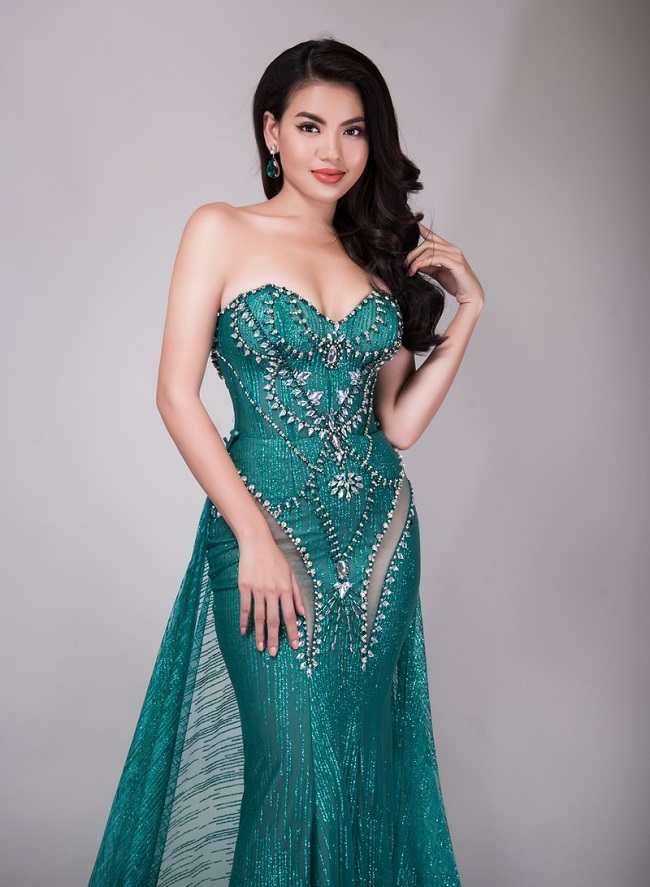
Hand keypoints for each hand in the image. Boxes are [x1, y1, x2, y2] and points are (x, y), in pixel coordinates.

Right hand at [237, 531, 305, 656]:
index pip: (290, 615)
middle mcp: (273, 591)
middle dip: (274, 638)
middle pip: (274, 619)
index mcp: (286, 588)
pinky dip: (244, 620)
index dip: (292, 631)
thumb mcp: (291, 573)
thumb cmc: (275, 557)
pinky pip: (245, 607)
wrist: (257, 542)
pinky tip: (244, 631)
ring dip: (260, 634)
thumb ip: (298, 593)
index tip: (294, 645)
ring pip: (259, 617)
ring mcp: (258, 589)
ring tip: (260, 648)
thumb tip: (302, 612)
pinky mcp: (245, 586)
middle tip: (274, 653)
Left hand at [404, 222, 483, 310]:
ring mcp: (456, 255)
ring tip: (410, 270)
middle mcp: (452, 249)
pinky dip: (425, 261)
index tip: (410, 226)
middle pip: (428, 243)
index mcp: (448, 249)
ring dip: (417, 259)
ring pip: (431, 250)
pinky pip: (438, 258)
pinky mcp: (457, 264)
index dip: (421, 230)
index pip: (433, 236)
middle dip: (413, 253)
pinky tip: (417, 267)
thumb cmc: (456, 284)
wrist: (470, 295)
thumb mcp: (437, 273)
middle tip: (405, 265)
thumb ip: (427, 266)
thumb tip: (413, 263)